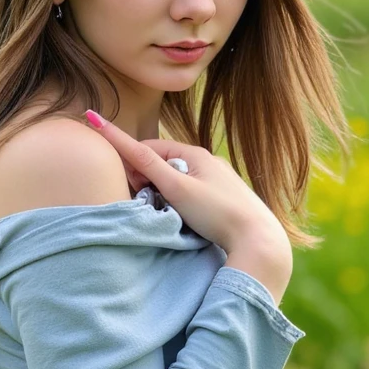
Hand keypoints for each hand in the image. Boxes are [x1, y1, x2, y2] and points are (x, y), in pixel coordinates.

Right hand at [84, 110, 291, 260]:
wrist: (257, 238)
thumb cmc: (216, 212)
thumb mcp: (177, 188)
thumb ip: (146, 164)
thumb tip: (111, 131)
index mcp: (194, 153)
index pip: (150, 148)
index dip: (131, 163)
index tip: (120, 180)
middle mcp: (207, 161)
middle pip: (163, 163)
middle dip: (147, 178)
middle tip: (143, 200)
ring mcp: (217, 179)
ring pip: (177, 179)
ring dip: (162, 190)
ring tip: (161, 209)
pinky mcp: (224, 196)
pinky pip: (192, 191)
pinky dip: (179, 199)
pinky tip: (182, 214)